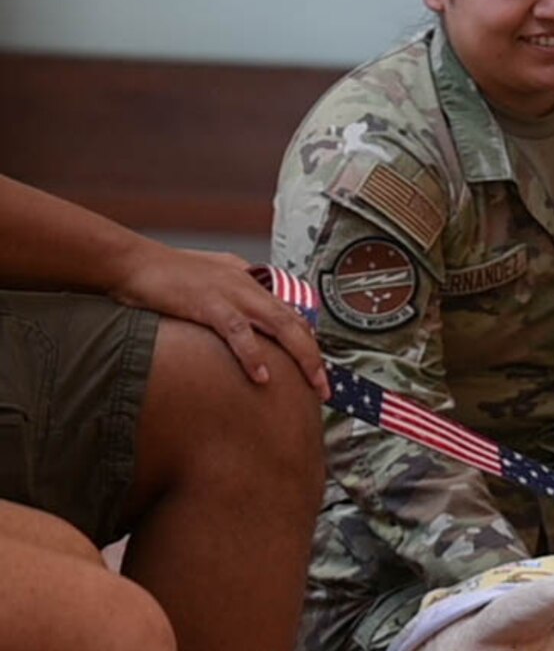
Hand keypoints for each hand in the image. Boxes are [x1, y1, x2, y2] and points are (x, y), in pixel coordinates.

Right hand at [109, 242, 329, 397]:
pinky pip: (237, 331)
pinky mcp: (208, 303)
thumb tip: (247, 322)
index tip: (319, 372)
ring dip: (300, 357)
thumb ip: (234, 297)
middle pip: (296, 324)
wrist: (131, 262)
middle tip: (325, 388)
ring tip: (312, 384)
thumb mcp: (212, 281)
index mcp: (250, 284)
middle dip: (315, 358)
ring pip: (280, 325)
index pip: (293, 316)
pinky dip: (253, 354)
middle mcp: (248, 288)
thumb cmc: (167, 274)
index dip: (310, 345)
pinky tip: (261, 376)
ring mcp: (231, 295)